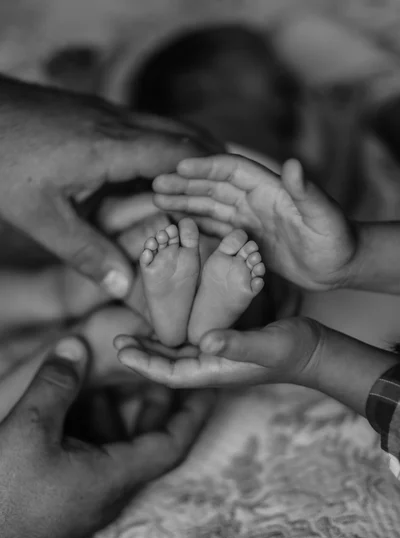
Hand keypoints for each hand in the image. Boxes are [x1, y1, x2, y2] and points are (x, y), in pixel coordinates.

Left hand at [0, 75, 222, 299]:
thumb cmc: (0, 159)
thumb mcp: (38, 216)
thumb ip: (84, 253)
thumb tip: (124, 287)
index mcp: (110, 147)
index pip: (179, 156)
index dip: (210, 178)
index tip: (233, 202)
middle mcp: (117, 123)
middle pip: (185, 133)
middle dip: (214, 161)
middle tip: (234, 191)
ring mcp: (106, 112)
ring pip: (167, 126)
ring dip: (191, 153)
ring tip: (207, 185)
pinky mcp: (94, 111)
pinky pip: (145, 126)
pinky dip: (165, 148)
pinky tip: (158, 173)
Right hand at [0, 336, 210, 537]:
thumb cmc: (5, 495)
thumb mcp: (29, 429)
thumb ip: (56, 384)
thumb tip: (76, 346)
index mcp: (114, 475)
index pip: (173, 444)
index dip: (194, 411)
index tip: (206, 383)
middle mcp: (109, 487)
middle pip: (148, 440)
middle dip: (155, 400)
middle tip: (158, 365)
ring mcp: (88, 493)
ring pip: (116, 444)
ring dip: (117, 408)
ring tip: (112, 372)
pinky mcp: (67, 493)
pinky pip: (92, 452)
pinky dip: (91, 422)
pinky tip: (73, 400)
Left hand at [113, 317, 321, 387]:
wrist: (312, 351)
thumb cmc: (292, 349)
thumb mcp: (266, 344)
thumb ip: (238, 344)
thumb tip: (205, 343)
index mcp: (214, 371)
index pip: (168, 374)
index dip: (143, 363)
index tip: (120, 350)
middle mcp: (210, 366)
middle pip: (166, 366)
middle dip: (141, 355)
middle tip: (116, 340)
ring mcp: (216, 358)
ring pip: (175, 355)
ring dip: (152, 346)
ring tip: (130, 334)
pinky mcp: (223, 346)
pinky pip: (189, 343)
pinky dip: (172, 336)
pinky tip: (165, 324)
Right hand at [153, 155, 356, 290]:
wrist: (339, 265)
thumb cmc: (336, 240)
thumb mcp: (324, 216)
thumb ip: (307, 192)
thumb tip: (294, 163)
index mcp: (270, 188)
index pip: (232, 169)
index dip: (206, 166)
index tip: (177, 167)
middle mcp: (256, 199)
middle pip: (214, 186)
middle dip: (185, 184)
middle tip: (155, 186)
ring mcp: (250, 219)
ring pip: (211, 205)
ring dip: (186, 202)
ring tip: (157, 201)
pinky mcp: (248, 238)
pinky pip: (217, 226)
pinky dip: (197, 223)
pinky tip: (179, 225)